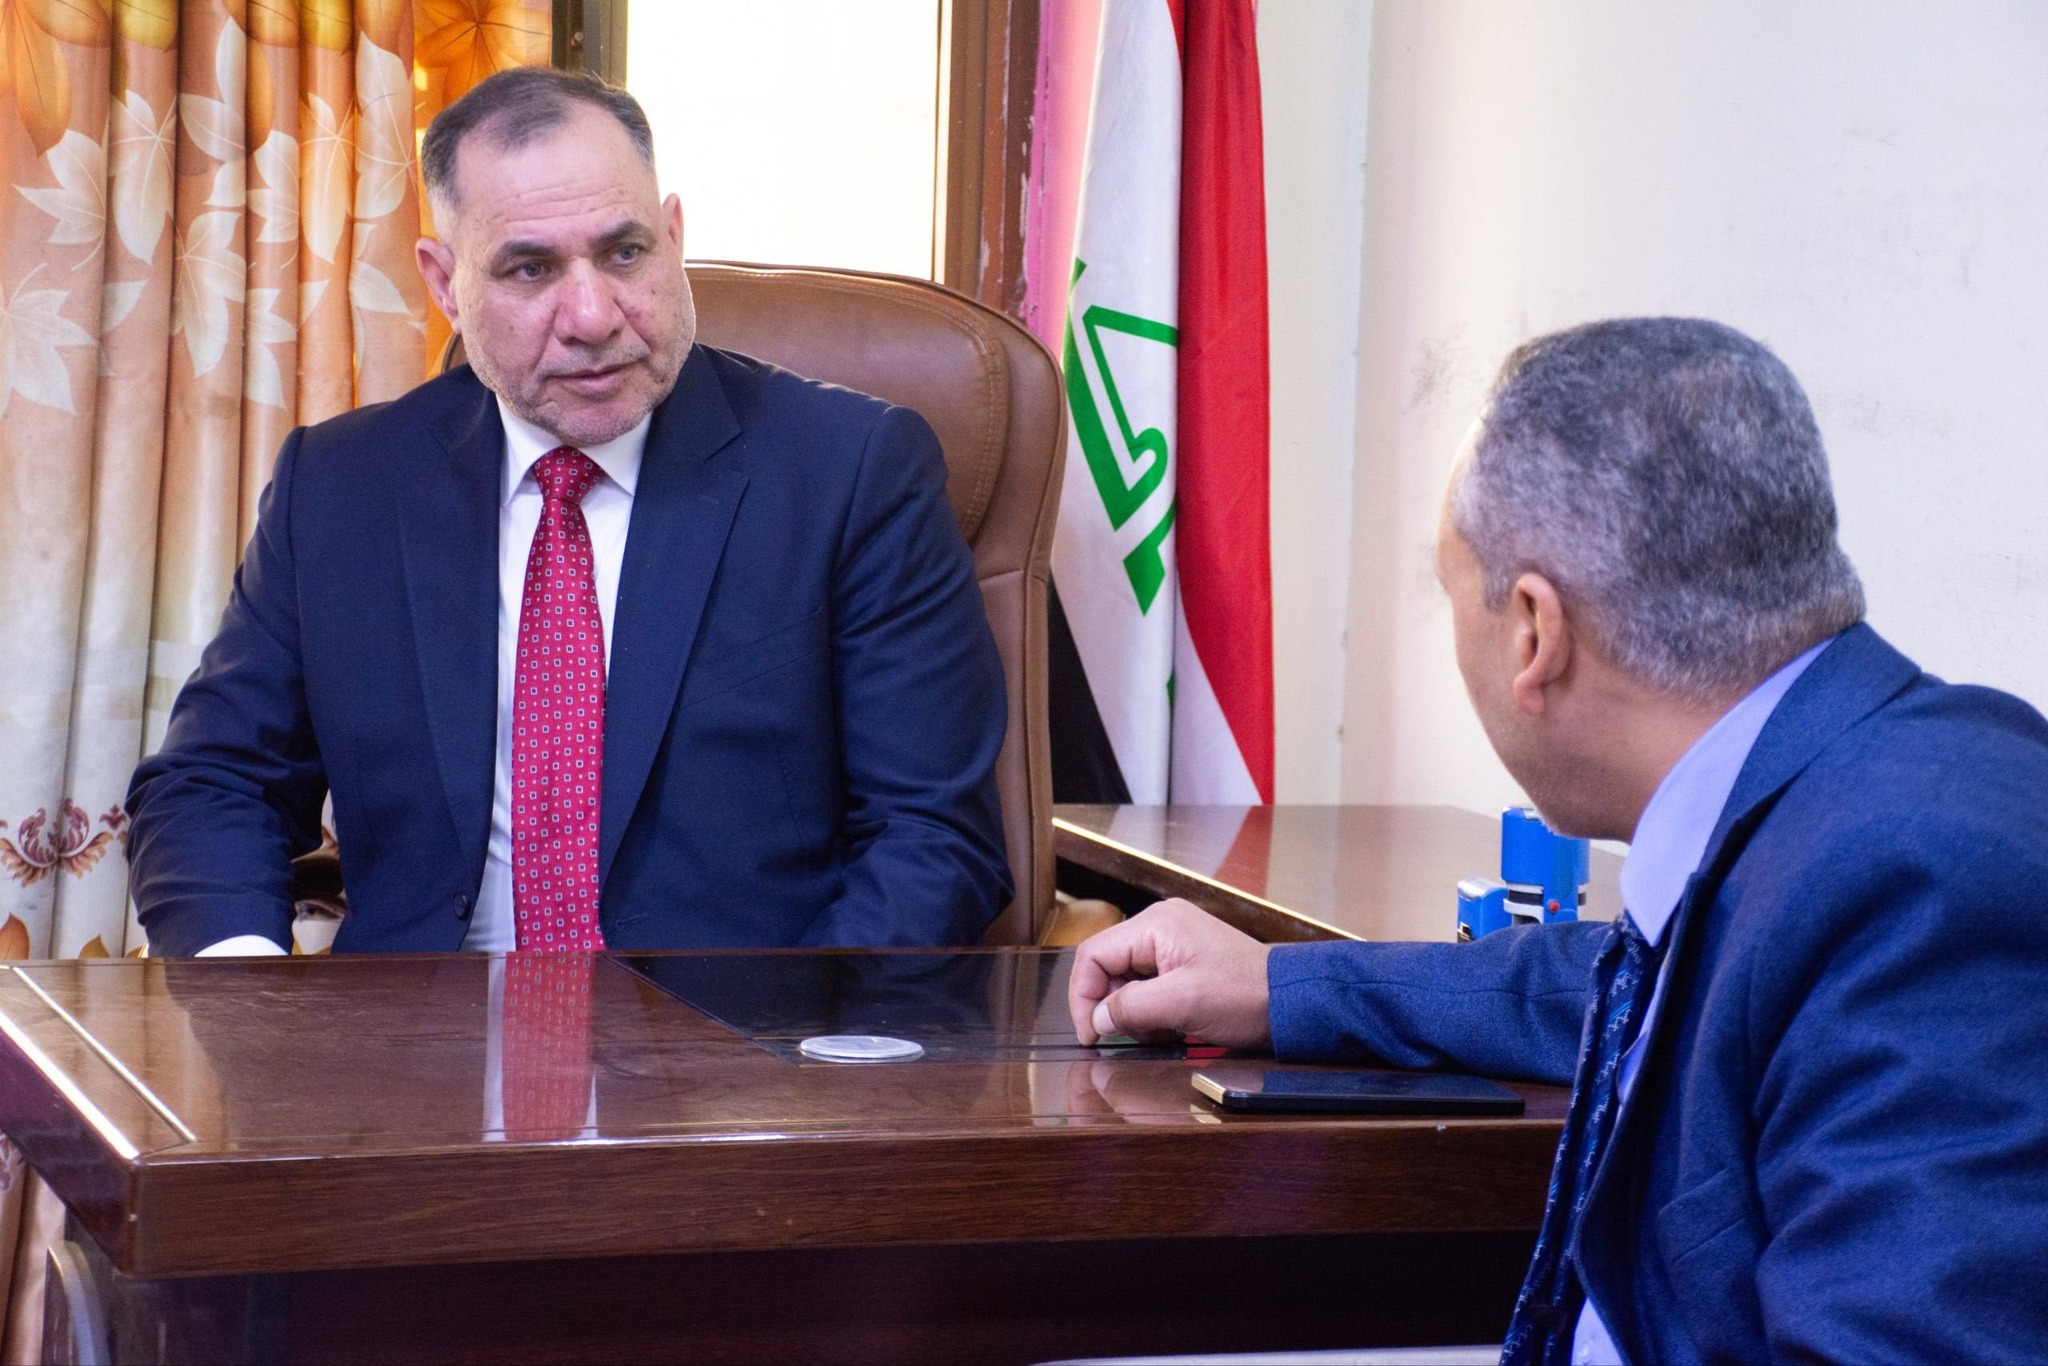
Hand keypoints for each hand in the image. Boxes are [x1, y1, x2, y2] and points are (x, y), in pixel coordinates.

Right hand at [1066, 899, 1272, 1049]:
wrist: (1290, 1001)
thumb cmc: (1247, 994)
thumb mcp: (1182, 1004)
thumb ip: (1131, 1008)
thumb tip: (1098, 1018)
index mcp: (1156, 925)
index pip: (1094, 955)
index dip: (1083, 996)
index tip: (1090, 1033)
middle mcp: (1160, 928)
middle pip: (1108, 968)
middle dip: (1112, 1006)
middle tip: (1126, 1035)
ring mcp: (1172, 945)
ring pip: (1127, 981)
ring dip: (1134, 1014)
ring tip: (1160, 1031)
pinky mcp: (1183, 964)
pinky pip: (1148, 988)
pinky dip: (1151, 1012)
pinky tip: (1170, 1027)